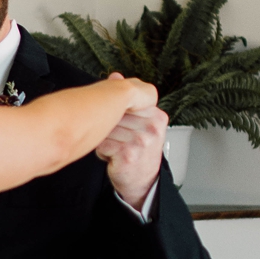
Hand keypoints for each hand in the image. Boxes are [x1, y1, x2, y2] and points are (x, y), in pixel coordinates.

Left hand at [96, 92, 167, 210]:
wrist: (142, 182)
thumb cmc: (138, 151)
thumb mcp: (138, 123)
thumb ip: (127, 100)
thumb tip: (116, 76)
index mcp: (157, 116)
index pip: (127, 101)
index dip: (117, 113)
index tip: (123, 123)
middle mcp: (152, 127)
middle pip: (114, 115)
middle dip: (110, 128)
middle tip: (121, 140)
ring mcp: (141, 141)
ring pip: (106, 129)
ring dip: (105, 140)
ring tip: (117, 149)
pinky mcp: (128, 154)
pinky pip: (101, 144)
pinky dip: (101, 152)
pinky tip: (113, 157)